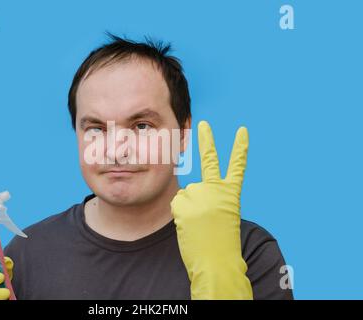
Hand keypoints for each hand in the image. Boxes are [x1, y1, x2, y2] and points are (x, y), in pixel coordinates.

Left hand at [171, 120, 252, 299]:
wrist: (218, 263)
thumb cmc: (221, 245)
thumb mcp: (221, 217)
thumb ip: (208, 200)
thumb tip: (188, 194)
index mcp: (231, 195)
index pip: (237, 166)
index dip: (239, 148)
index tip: (242, 130)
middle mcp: (216, 190)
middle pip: (209, 161)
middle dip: (207, 140)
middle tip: (204, 123)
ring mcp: (200, 194)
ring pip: (187, 195)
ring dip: (188, 209)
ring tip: (198, 226)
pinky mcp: (184, 201)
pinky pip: (178, 204)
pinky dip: (181, 215)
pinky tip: (190, 226)